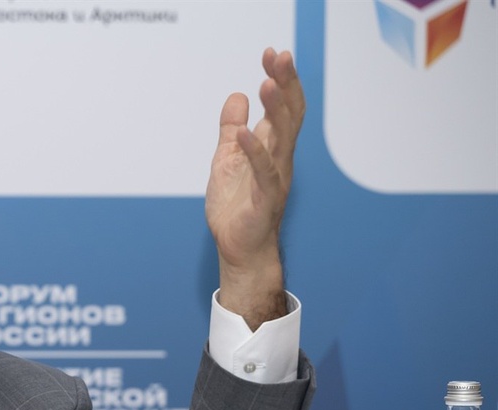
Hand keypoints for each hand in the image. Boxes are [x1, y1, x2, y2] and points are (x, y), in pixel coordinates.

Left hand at [205, 47, 305, 329]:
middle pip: (289, 115)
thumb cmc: (236, 207)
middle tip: (279, 56)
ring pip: (283, 138)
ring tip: (267, 83)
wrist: (238, 249)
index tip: (272, 54)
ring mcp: (275, 178)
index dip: (280, 80)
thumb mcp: (227, 159)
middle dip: (285, 84)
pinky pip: (263, 173)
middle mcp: (280, 159)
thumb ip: (231, 129)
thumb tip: (236, 96)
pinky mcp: (264, 200)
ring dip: (276, 110)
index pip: (282, 107)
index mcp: (271, 147)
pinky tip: (245, 133)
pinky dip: (254, 152)